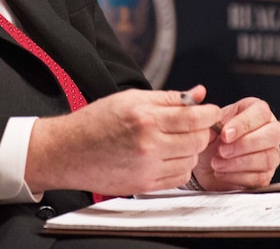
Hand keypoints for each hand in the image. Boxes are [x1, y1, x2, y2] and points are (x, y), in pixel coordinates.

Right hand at [25, 86, 222, 196]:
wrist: (68, 151)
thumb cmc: (96, 121)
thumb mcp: (130, 99)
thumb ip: (168, 98)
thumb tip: (198, 94)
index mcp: (145, 118)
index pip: (194, 117)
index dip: (209, 113)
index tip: (210, 111)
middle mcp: (148, 144)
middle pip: (198, 140)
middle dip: (202, 130)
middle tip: (194, 124)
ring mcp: (147, 168)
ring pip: (191, 160)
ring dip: (190, 149)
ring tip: (176, 140)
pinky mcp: (144, 185)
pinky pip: (179, 177)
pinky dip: (179, 166)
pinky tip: (167, 155)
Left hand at [192, 96, 279, 190]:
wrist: (206, 162)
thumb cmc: (212, 137)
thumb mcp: (209, 122)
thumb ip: (210, 116)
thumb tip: (208, 115)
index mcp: (257, 111)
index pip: (260, 113)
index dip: (243, 124)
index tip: (224, 134)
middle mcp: (270, 130)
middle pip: (272, 135)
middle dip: (244, 144)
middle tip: (221, 150)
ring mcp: (272, 154)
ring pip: (267, 158)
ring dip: (238, 163)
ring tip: (216, 163)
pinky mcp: (267, 175)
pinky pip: (260, 177)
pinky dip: (237, 177)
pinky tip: (221, 173)